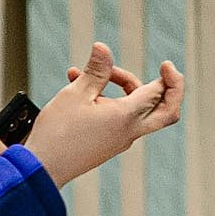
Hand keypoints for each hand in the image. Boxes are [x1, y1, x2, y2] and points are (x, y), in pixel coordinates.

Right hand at [26, 42, 184, 187]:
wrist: (44, 167)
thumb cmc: (58, 133)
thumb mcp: (76, 93)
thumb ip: (95, 70)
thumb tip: (103, 48)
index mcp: (127, 117)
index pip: (160, 95)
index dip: (168, 77)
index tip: (166, 64)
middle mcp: (130, 131)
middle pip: (167, 112)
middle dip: (170, 91)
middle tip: (164, 73)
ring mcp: (121, 138)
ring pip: (140, 112)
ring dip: (125, 88)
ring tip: (88, 74)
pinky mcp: (110, 142)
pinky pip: (120, 118)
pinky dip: (110, 100)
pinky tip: (82, 87)